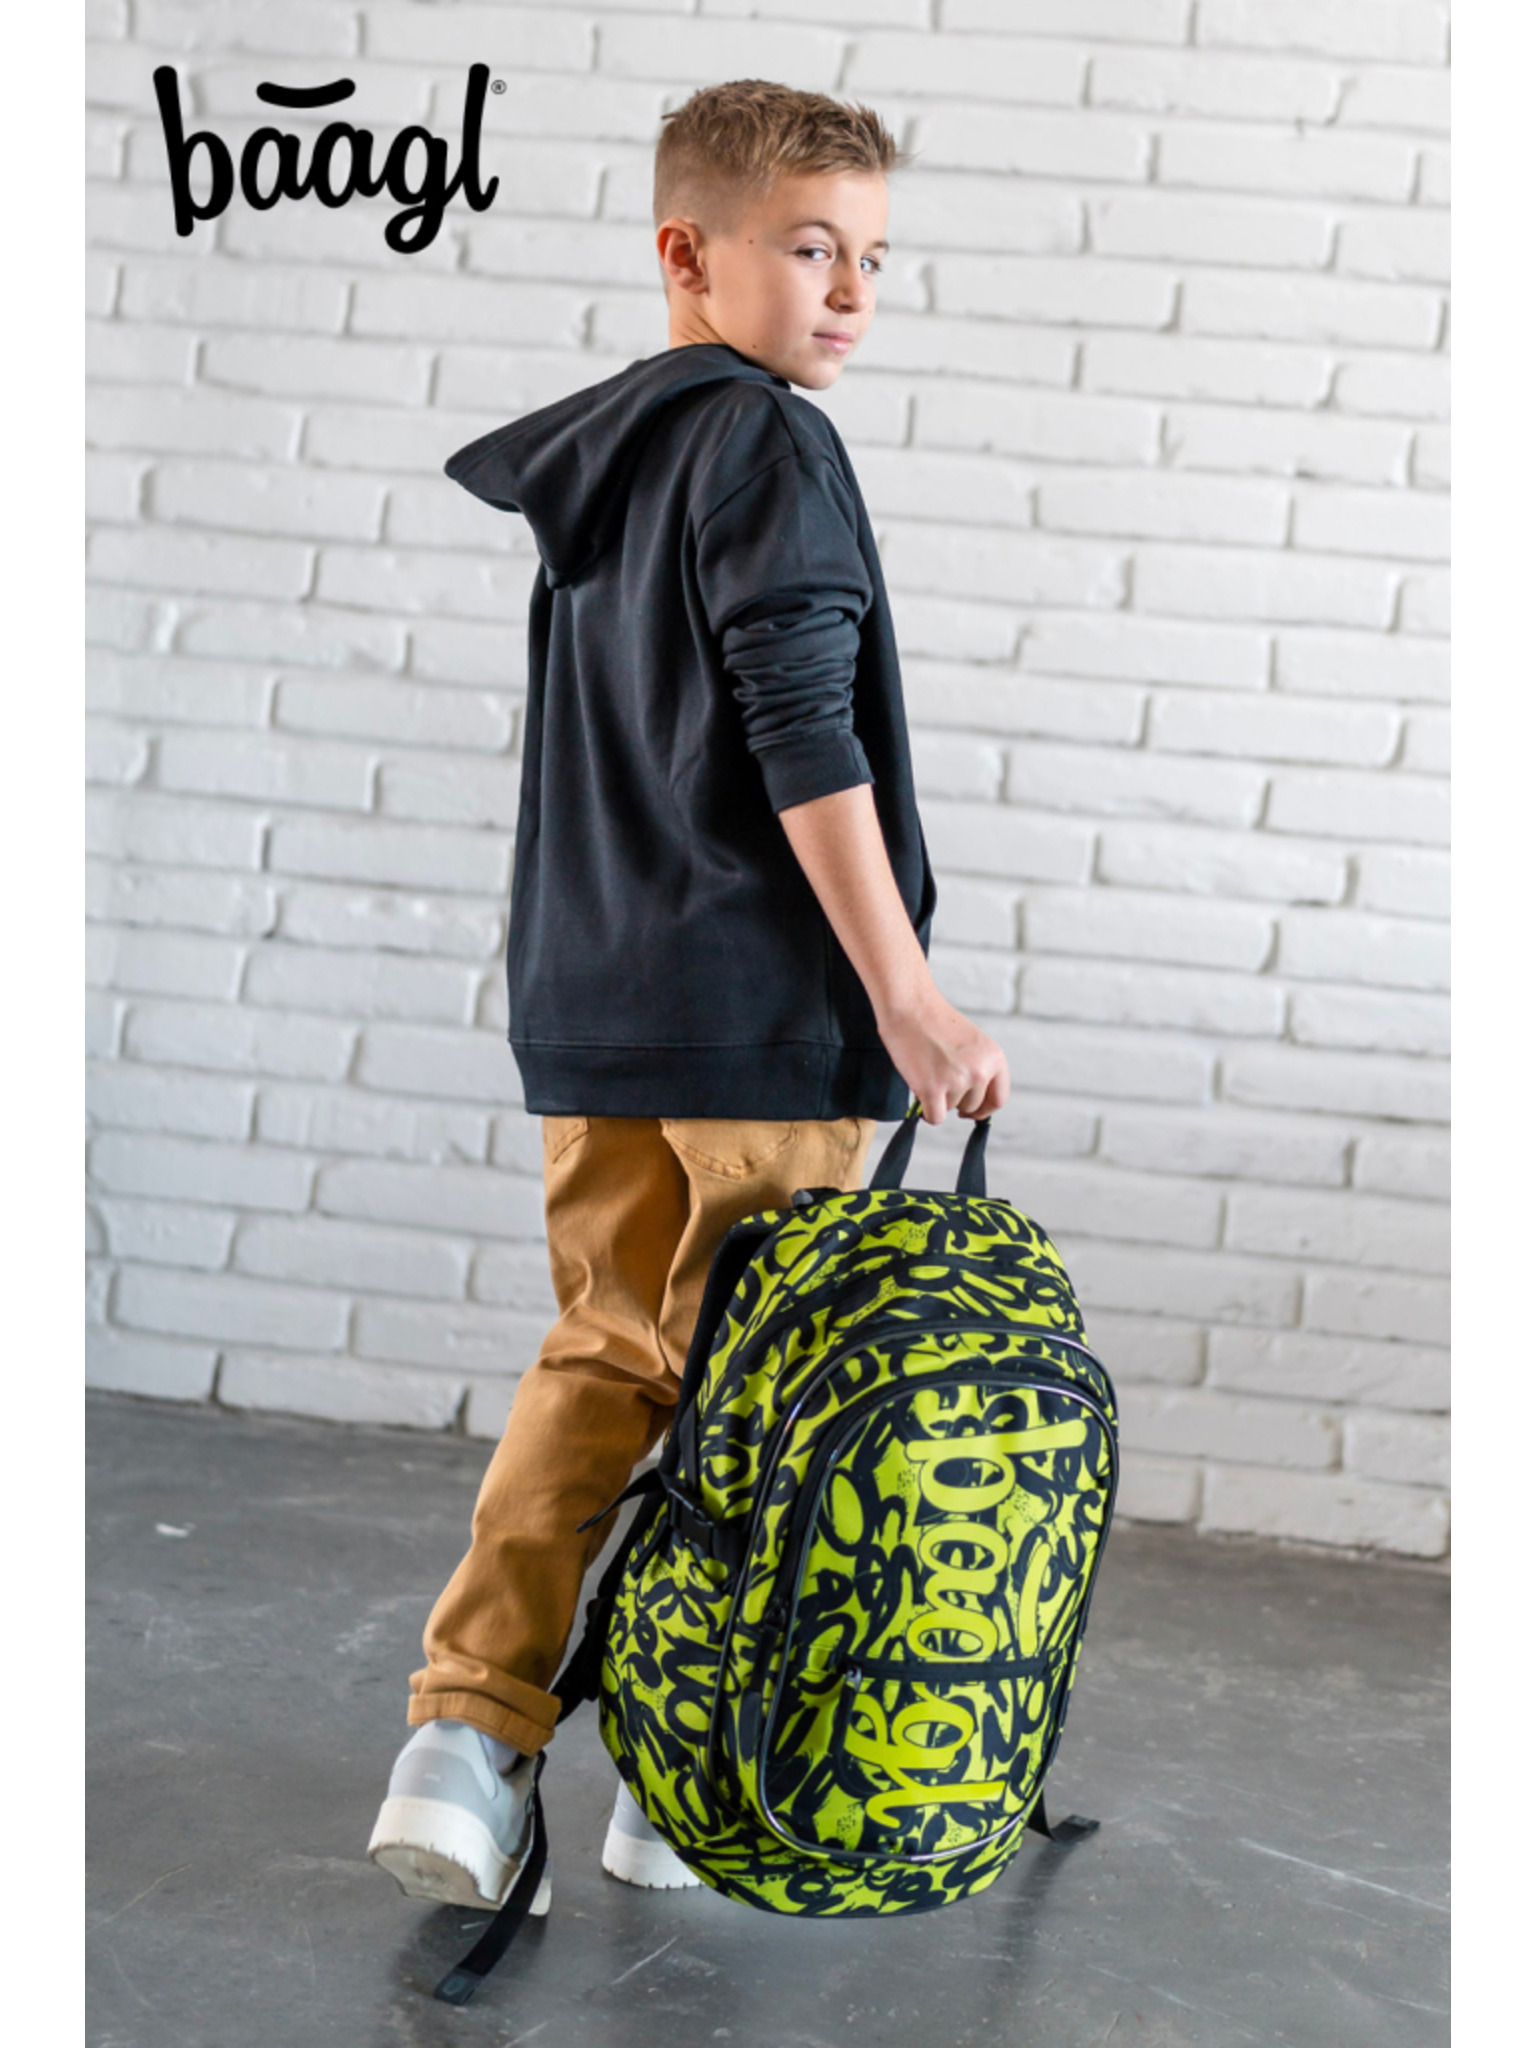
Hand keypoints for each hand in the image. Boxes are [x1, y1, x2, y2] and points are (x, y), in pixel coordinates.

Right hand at [873, 977, 1010, 1124]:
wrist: (910, 1006)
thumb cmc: (935, 1022)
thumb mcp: (972, 1044)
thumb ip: (979, 1069)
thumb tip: (973, 1107)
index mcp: (995, 1058)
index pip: (998, 1099)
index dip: (983, 1109)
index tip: (970, 1112)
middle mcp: (980, 1070)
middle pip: (971, 1107)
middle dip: (954, 1099)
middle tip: (938, 1078)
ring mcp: (957, 1081)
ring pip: (949, 1109)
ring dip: (936, 1098)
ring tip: (926, 1070)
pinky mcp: (933, 1089)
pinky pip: (934, 1117)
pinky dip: (926, 1112)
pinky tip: (920, 1093)